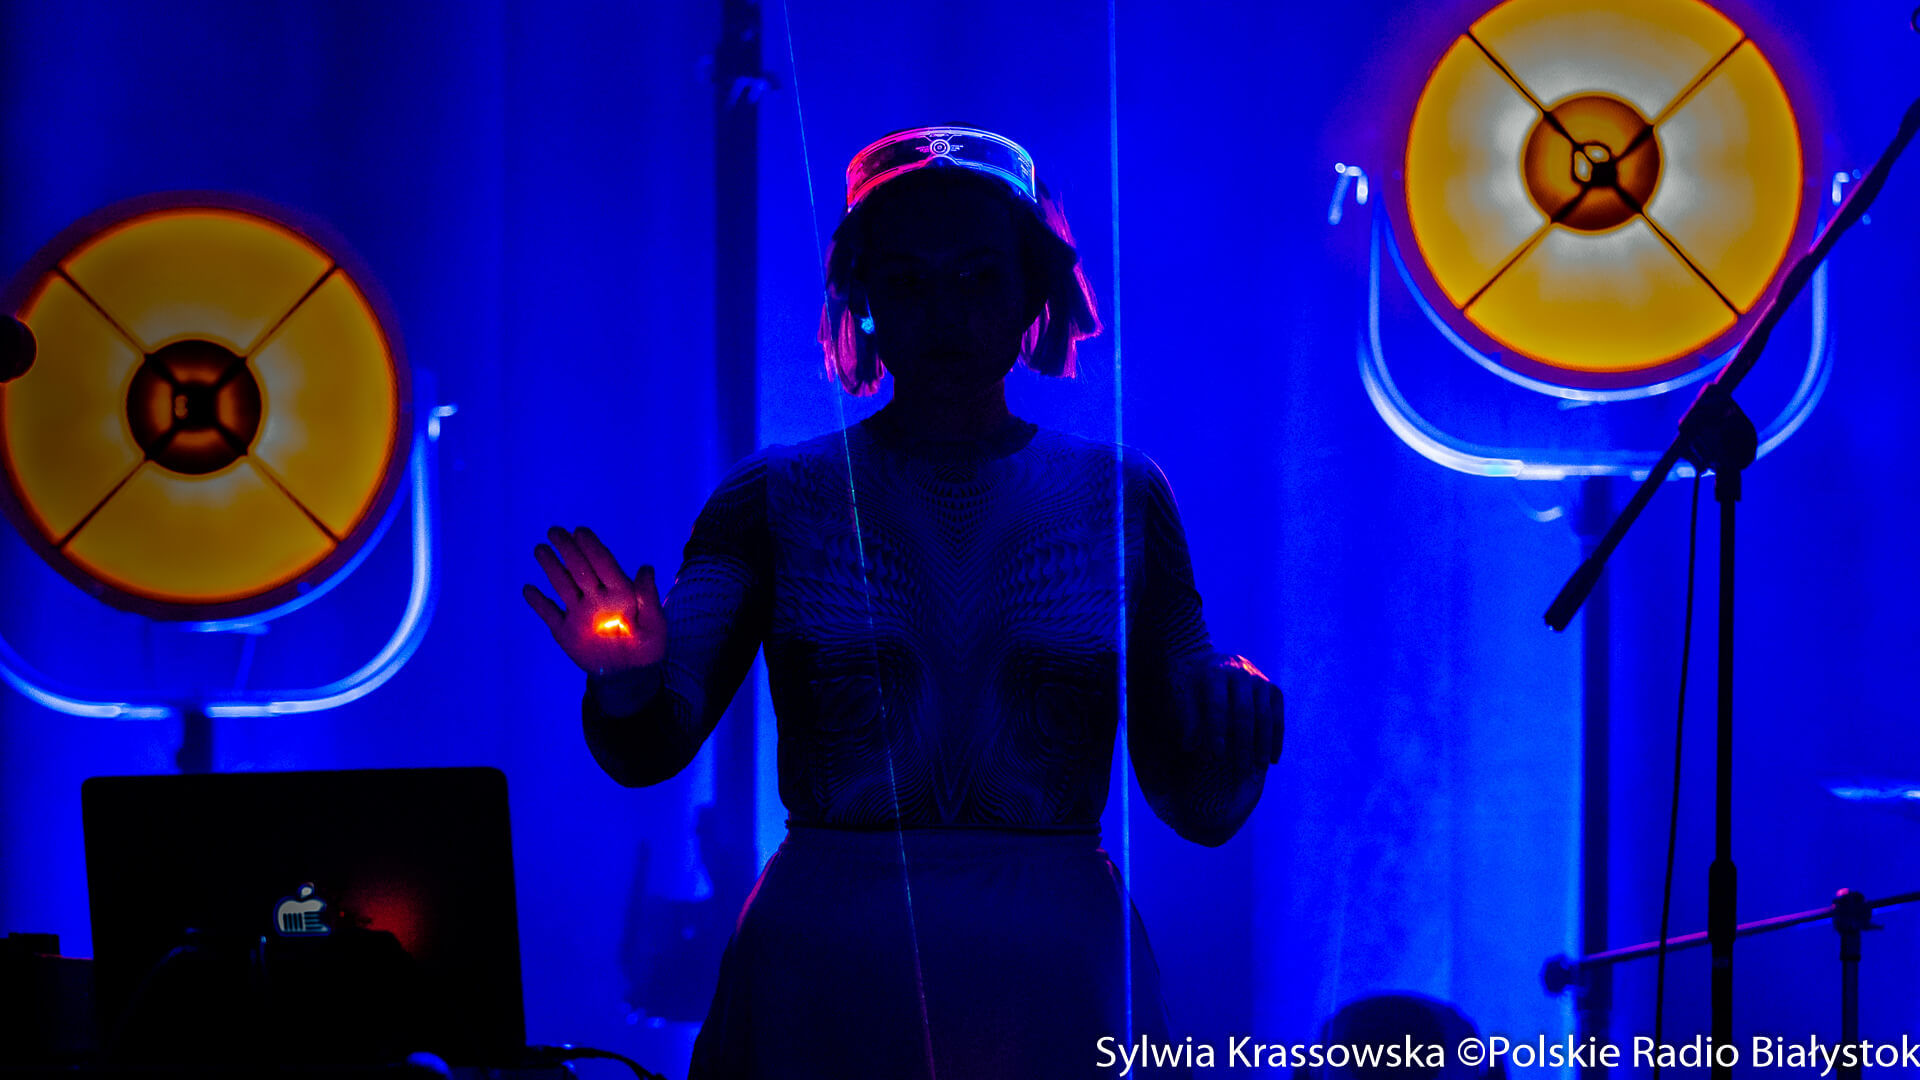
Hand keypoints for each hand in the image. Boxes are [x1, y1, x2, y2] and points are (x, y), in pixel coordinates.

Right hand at [523, 526, 666, 676]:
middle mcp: (596, 598)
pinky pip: (549, 614)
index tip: (580, 531)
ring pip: (562, 585)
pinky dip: (538, 603)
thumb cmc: (647, 647)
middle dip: (568, 549)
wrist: (629, 676)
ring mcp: (579, 613)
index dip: (592, 547)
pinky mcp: (565, 632)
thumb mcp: (654, 624)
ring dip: (551, 567)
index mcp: (619, 592)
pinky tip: (528, 589)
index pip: (603, 564)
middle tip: (555, 530)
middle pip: (580, 569)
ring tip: (540, 549)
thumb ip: (648, 597)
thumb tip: (646, 568)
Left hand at [1175, 653, 1283, 766]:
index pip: (1218, 705)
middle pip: (1244, 712)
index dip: (1218, 730)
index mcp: (1215, 673)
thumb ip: (1190, 718)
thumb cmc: (1202, 684)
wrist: (1223, 660)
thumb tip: (1189, 747)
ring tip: (1260, 768)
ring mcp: (1260, 681)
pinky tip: (1273, 759)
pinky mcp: (1274, 689)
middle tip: (1242, 769)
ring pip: (1265, 716)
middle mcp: (1241, 674)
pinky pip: (1277, 717)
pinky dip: (1277, 739)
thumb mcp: (1190, 694)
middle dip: (1244, 743)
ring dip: (1263, 744)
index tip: (1217, 755)